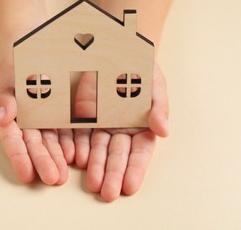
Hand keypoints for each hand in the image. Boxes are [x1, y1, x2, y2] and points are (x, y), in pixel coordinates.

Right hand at [0, 43, 69, 184]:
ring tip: (65, 175)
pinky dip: (71, 142)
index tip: (26, 174)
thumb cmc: (15, 57)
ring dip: (58, 158)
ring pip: (51, 141)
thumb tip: (1, 117)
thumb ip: (4, 94)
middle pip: (34, 144)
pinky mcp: (61, 112)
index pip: (12, 138)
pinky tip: (78, 155)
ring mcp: (44, 117)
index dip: (18, 156)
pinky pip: (67, 129)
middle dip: (43, 162)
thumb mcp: (6, 70)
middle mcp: (26, 119)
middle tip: (53, 179)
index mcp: (8, 112)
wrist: (34, 42)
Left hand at [73, 63, 168, 200]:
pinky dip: (77, 147)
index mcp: (139, 125)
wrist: (115, 46)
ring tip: (93, 184)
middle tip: (108, 193)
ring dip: (95, 167)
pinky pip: (77, 134)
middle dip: (112, 174)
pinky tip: (75, 160)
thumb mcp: (153, 82)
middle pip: (116, 155)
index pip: (139, 151)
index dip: (135, 169)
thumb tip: (164, 130)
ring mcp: (98, 123)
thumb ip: (159, 105)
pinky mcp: (79, 116)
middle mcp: (118, 128)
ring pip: (96, 149)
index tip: (130, 186)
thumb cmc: (140, 65)